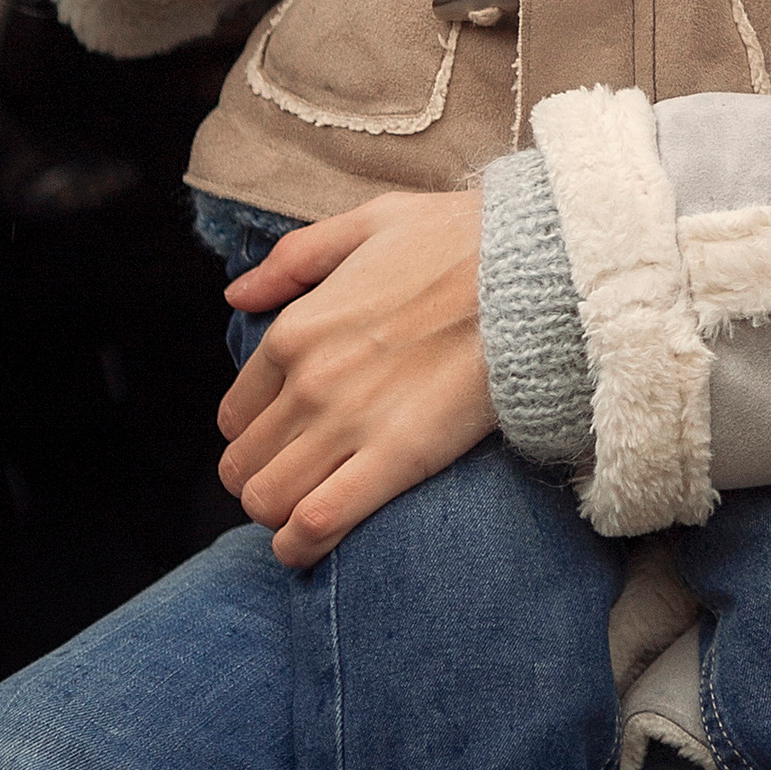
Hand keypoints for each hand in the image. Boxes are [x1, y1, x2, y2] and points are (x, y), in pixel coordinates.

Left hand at [216, 188, 493, 565]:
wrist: (534, 272)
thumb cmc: (461, 242)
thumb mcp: (369, 223)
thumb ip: (294, 260)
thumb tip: (236, 294)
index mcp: (296, 329)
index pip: (236, 413)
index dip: (253, 436)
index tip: (281, 443)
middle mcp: (308, 381)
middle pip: (244, 465)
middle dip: (261, 480)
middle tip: (296, 482)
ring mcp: (347, 423)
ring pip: (268, 501)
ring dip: (277, 517)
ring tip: (304, 516)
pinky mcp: (395, 458)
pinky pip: (317, 523)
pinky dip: (301, 546)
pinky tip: (308, 547)